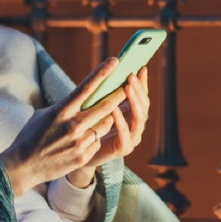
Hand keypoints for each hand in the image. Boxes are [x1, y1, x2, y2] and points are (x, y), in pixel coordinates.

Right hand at [0, 57, 126, 196]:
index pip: (86, 87)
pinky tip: (81, 142)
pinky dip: (94, 139)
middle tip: (127, 88)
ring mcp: (79, 142)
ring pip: (105, 125)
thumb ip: (64, 106)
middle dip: (118, 95)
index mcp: (61, 111)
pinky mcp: (83, 156)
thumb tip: (81, 98)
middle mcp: (73, 125)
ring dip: (105, 120)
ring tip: (95, 120)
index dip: (102, 73)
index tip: (115, 61)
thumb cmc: (31, 136)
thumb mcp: (44, 114)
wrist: (22, 166)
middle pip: (105, 106)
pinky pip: (97, 142)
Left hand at [65, 66, 149, 187]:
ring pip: (140, 119)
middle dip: (139, 90)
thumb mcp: (96, 105)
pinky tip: (114, 110)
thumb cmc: (85, 126)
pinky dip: (121, 122)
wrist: (76, 153)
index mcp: (131, 113)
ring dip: (134, 102)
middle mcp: (135, 125)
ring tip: (127, 88)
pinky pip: (126, 135)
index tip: (140, 68)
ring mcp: (132, 138)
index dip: (143, 83)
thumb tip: (110, 68)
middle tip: (131, 76)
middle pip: (144, 105)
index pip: (142, 96)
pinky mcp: (123, 149)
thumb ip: (106, 93)